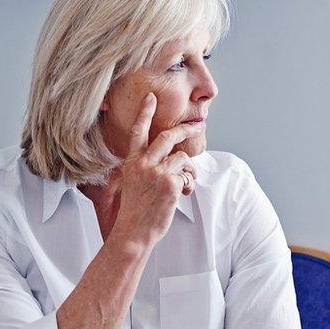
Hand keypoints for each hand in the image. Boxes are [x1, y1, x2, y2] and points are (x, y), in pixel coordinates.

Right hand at [110, 93, 203, 247]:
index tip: (151, 97)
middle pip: (168, 137)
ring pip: (183, 157)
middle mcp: (144, 164)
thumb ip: (147, 167)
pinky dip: (189, 184)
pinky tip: (183, 194)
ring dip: (189, 169)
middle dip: (186, 129)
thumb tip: (172, 159)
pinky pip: (188, 176)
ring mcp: (157, 173)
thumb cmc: (134, 211)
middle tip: (197, 126)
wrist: (133, 231)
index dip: (145, 112)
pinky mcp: (170, 184)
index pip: (138, 131)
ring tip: (186, 182)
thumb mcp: (134, 183)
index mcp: (132, 162)